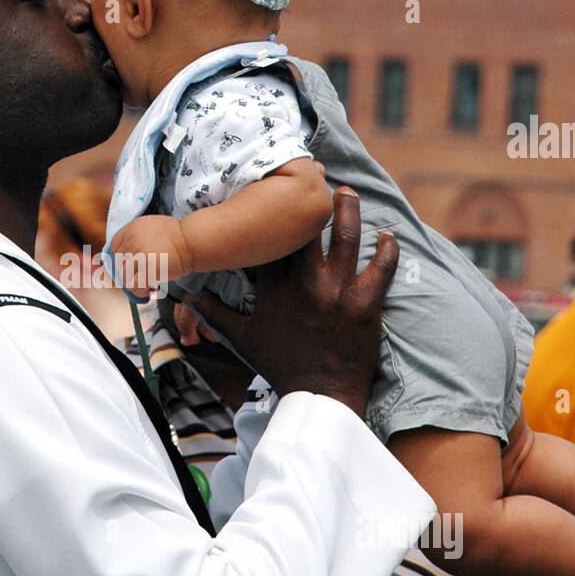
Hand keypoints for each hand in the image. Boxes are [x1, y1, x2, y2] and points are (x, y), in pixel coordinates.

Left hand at [110, 215, 191, 298]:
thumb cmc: (178, 236)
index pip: (114, 246)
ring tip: (148, 286)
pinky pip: (134, 285)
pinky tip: (150, 290)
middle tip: (143, 278)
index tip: (131, 266)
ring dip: (135, 284)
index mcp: (132, 228)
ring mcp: (139, 254)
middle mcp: (132, 240)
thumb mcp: (153, 228)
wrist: (192, 240)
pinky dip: (140, 291)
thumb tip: (128, 256)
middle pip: (119, 263)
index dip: (121, 258)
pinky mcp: (147, 268)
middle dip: (130, 273)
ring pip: (125, 276)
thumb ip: (138, 238)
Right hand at [182, 186, 396, 414]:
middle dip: (310, 201)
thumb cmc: (280, 366)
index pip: (270, 241)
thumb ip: (214, 315)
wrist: (320, 396)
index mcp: (274, 289)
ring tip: (347, 192)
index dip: (270, 215)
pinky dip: (387, 249)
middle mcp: (304, 284)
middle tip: (314, 179)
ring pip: (346, 238)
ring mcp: (337, 292)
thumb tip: (186, 298)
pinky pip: (381, 268)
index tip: (272, 193)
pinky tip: (388, 234)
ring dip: (349, 210)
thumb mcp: (242, 340)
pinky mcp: (365, 304)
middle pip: (307, 229)